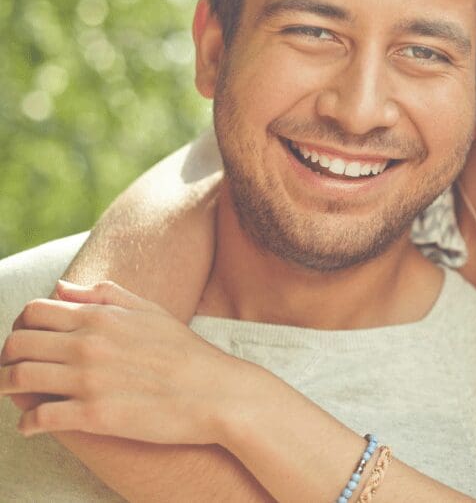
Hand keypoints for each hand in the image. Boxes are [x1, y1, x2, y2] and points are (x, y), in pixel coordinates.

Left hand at [0, 280, 244, 443]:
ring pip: (18, 378)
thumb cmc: (187, 353)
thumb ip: (104, 296)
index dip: (22, 327)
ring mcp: (89, 381)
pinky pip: (38, 418)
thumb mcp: (150, 311)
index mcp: (101, 317)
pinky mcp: (94, 416)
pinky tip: (34, 425)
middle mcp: (88, 345)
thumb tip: (61, 287)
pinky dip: (28, 423)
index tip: (28, 343)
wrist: (217, 393)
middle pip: (17, 344)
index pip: (33, 312)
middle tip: (14, 370)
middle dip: (7, 358)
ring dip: (8, 387)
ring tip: (16, 396)